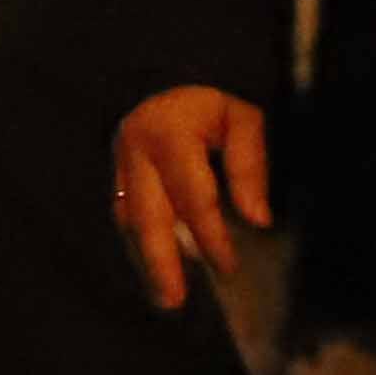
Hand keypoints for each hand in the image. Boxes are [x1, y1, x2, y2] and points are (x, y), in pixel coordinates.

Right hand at [110, 85, 272, 315]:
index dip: (210, 235)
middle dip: (160, 261)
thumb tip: (257, 219)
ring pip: (130, 219)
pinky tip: (157, 270)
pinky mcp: (118, 173)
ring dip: (147, 260)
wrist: (174, 72)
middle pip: (147, 214)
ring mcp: (121, 161)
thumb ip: (250, 164)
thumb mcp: (244, 118)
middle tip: (174, 301)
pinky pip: (126, 216)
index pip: (192, 195)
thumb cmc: (217, 104)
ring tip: (166, 296)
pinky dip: (141, 246)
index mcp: (168, 130)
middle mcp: (136, 147)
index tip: (228, 268)